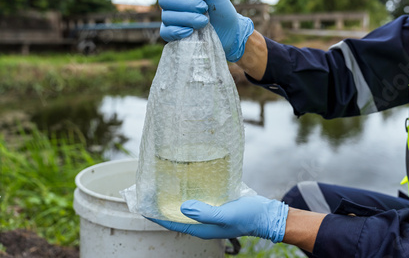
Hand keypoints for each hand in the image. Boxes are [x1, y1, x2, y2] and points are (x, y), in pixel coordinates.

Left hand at [146, 196, 288, 242]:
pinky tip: (188, 180)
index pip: (171, 222)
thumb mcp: (225, 214)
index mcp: (200, 228)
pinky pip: (199, 199)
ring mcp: (209, 213)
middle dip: (163, 203)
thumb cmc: (247, 217)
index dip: (155, 214)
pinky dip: (191, 191)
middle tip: (151, 188)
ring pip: (186, 205)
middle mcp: (201, 221)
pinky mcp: (216, 204)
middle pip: (176, 214)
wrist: (266, 214)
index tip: (142, 203)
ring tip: (165, 182)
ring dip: (175, 196)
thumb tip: (183, 207)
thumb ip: (204, 212)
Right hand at [155, 0, 253, 61]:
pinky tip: (190, 31)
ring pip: (167, 16)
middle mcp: (172, 3)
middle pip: (164, 0)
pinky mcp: (173, 36)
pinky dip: (178, 31)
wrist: (231, 33)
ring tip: (204, 21)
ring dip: (188, 18)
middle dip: (186, 4)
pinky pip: (166, 32)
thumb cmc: (221, 9)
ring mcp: (171, 20)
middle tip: (204, 7)